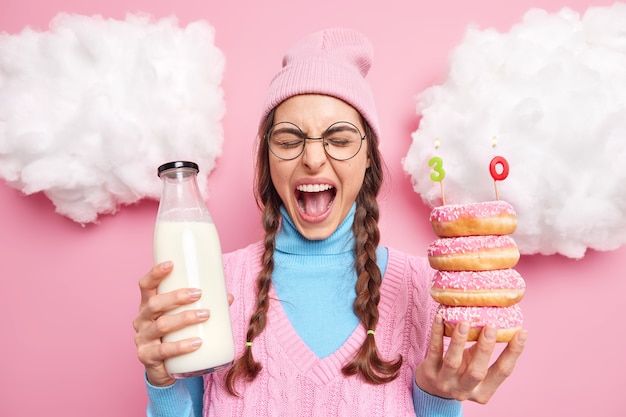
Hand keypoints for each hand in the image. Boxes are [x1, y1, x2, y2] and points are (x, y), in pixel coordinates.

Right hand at [132, 261, 233, 386]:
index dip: (155, 273)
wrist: (164, 369)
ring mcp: (142, 339)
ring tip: (205, 315)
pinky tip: (196, 342)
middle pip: (154, 304)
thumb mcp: (183, 318)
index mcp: (148, 305)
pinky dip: (181, 346)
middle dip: (176, 297)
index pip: (145, 286)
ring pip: (161, 325)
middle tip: (198, 293)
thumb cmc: (174, 336)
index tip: (171, 264)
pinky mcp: (147, 357)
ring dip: (184, 318)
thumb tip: (228, 297)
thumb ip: (202, 306)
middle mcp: (141, 320)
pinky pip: (164, 350)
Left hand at [414, 314, 526, 403]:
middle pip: (477, 372)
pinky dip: (437, 333)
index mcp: (483, 391)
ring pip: (452, 363)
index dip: (514, 353)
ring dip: (459, 342)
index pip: (502, 372)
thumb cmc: (461, 370)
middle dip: (485, 349)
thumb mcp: (476, 365)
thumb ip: (486, 350)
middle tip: (491, 326)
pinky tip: (440, 317)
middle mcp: (464, 390)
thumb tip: (505, 320)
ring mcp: (444, 382)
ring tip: (464, 322)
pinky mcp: (428, 372)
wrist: (431, 386)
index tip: (522, 332)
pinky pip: (434, 350)